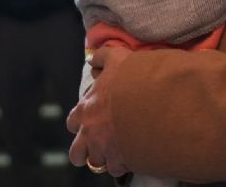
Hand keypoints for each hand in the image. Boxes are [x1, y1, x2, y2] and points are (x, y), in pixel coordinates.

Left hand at [67, 46, 131, 176]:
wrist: (153, 97)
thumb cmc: (134, 77)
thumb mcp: (117, 58)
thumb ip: (102, 57)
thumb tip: (92, 59)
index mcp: (86, 108)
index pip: (72, 122)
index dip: (80, 124)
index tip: (89, 123)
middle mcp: (90, 131)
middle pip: (76, 152)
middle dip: (84, 151)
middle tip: (97, 146)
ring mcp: (104, 147)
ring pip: (95, 163)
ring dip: (104, 158)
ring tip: (116, 152)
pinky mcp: (120, 159)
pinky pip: (116, 169)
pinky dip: (122, 164)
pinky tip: (131, 155)